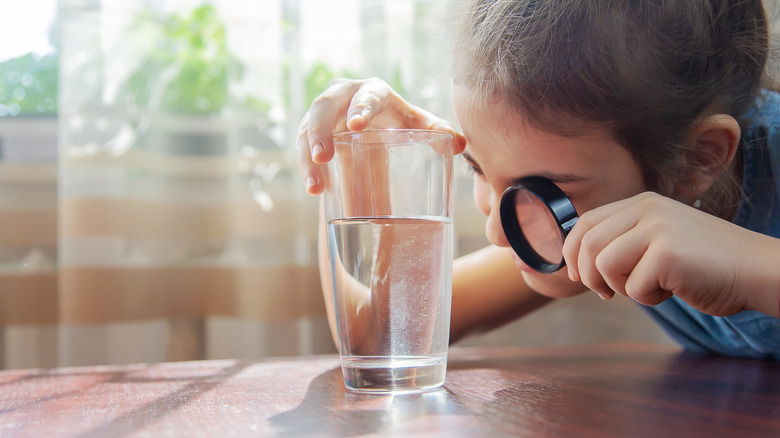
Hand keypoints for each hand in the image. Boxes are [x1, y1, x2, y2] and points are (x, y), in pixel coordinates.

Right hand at [296, 77, 465, 194]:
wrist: (376, 129)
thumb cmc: (399, 124)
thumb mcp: (417, 126)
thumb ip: (438, 131)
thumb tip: (460, 143)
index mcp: (374, 92)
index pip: (366, 94)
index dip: (359, 106)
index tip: (355, 125)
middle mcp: (343, 97)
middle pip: (324, 107)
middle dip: (319, 130)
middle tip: (322, 156)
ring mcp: (323, 114)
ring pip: (306, 130)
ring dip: (307, 156)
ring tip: (315, 186)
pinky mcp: (311, 132)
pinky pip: (303, 148)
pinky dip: (307, 169)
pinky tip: (315, 190)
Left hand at [562, 192, 779, 316]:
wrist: (756, 270)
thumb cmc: (705, 264)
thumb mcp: (659, 239)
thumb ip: (625, 242)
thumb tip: (579, 262)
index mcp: (642, 203)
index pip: (586, 221)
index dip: (572, 250)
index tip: (576, 274)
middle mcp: (647, 209)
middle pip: (588, 243)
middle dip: (588, 274)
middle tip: (605, 293)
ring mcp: (658, 229)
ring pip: (604, 264)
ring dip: (622, 287)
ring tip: (652, 287)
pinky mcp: (667, 254)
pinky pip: (633, 287)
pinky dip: (649, 298)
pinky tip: (674, 289)